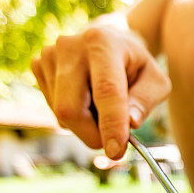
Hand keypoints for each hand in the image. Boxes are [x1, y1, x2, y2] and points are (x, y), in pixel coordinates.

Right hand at [31, 22, 170, 158]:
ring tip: (103, 106)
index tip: (116, 151)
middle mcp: (70, 46)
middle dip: (93, 135)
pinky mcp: (38, 66)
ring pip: (62, 114)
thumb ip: (146, 101)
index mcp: (102, 43)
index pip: (106, 91)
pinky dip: (74, 117)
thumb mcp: (155, 80)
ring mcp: (49, 55)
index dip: (111, 125)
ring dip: (87, 125)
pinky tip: (86, 100)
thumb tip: (130, 123)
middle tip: (114, 142)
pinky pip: (55, 110)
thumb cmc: (135, 65)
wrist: (110, 41)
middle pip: (71, 109)